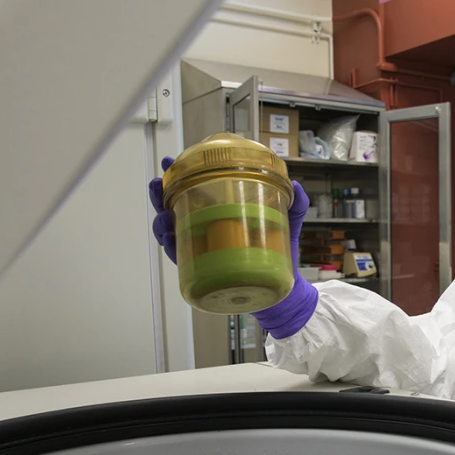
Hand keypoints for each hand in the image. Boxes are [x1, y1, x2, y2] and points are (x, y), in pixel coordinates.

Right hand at [148, 155, 309, 271]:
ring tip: (164, 214)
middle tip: (157, 183)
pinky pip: (181, 259)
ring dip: (161, 222)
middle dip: (160, 195)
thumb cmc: (281, 255)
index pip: (194, 191)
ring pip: (172, 233)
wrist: (285, 291)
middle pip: (175, 209)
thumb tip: (296, 184)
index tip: (170, 162)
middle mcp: (206, 231)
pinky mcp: (204, 273)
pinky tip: (170, 237)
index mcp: (221, 214)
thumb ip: (295, 205)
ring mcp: (203, 251)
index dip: (178, 176)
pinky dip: (172, 247)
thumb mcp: (288, 224)